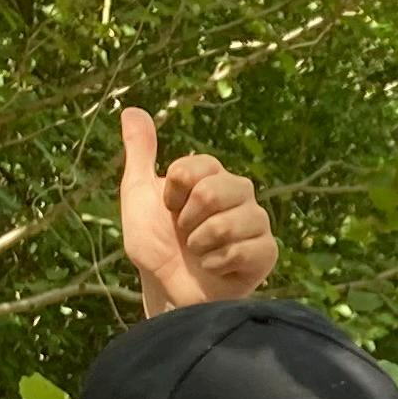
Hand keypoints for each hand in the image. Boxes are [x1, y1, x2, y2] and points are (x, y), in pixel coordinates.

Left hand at [121, 107, 278, 308]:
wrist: (166, 289)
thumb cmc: (155, 244)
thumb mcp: (138, 194)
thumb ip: (140, 153)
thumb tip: (131, 109)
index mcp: (213, 176)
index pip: (198, 167)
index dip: (175, 191)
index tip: (169, 208)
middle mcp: (239, 194)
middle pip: (216, 189)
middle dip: (188, 219)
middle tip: (184, 234)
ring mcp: (255, 223)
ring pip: (231, 222)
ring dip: (201, 244)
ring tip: (198, 254)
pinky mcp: (265, 253)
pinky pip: (246, 249)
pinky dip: (219, 263)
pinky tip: (214, 269)